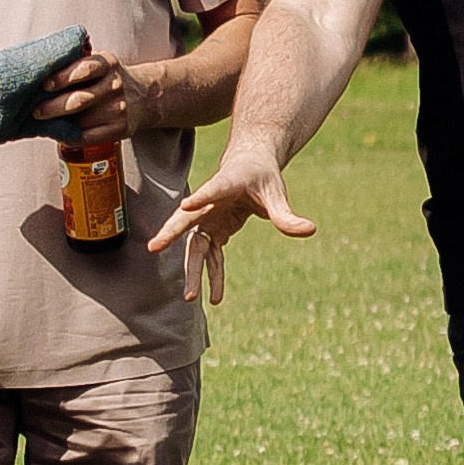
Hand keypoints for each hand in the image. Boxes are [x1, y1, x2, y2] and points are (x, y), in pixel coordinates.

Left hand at [31, 45, 149, 146]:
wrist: (144, 97)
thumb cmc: (109, 79)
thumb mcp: (100, 63)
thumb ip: (77, 63)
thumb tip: (40, 71)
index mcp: (108, 64)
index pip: (83, 69)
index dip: (61, 77)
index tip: (44, 85)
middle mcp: (114, 85)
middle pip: (80, 99)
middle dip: (54, 106)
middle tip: (36, 111)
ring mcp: (118, 109)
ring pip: (82, 120)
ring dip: (59, 124)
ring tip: (43, 123)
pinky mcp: (119, 128)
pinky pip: (89, 137)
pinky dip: (70, 137)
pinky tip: (60, 134)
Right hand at [148, 142, 314, 304]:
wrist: (250, 166)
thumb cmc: (262, 175)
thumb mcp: (276, 193)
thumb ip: (287, 215)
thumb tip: (310, 230)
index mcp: (227, 184)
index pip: (212, 189)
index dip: (201, 198)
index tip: (185, 206)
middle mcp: (209, 203)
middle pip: (187, 220)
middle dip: (170, 234)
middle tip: (153, 248)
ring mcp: (207, 218)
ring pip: (194, 245)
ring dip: (193, 271)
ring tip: (191, 298)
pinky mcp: (212, 230)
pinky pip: (210, 256)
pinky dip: (213, 275)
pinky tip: (216, 298)